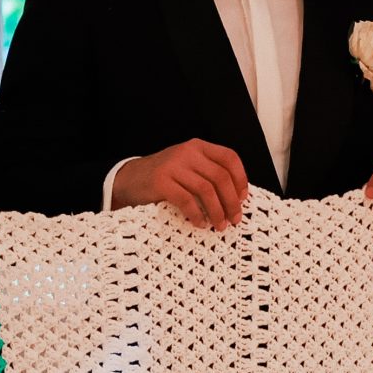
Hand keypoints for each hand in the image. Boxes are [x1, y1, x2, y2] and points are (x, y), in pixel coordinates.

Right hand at [111, 140, 247, 228]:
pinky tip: (199, 223)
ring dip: (217, 211)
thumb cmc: (164, 177)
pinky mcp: (161, 182)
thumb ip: (208, 173)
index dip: (241, 179)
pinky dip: (196, 214)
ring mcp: (173, 166)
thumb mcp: (188, 167)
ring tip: (220, 225)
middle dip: (231, 201)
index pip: (229, 158)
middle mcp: (187, 152)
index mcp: (198, 147)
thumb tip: (236, 197)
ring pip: (206, 190)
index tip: (243, 198)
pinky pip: (186, 200)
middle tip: (235, 219)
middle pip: (220, 177)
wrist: (129, 179)